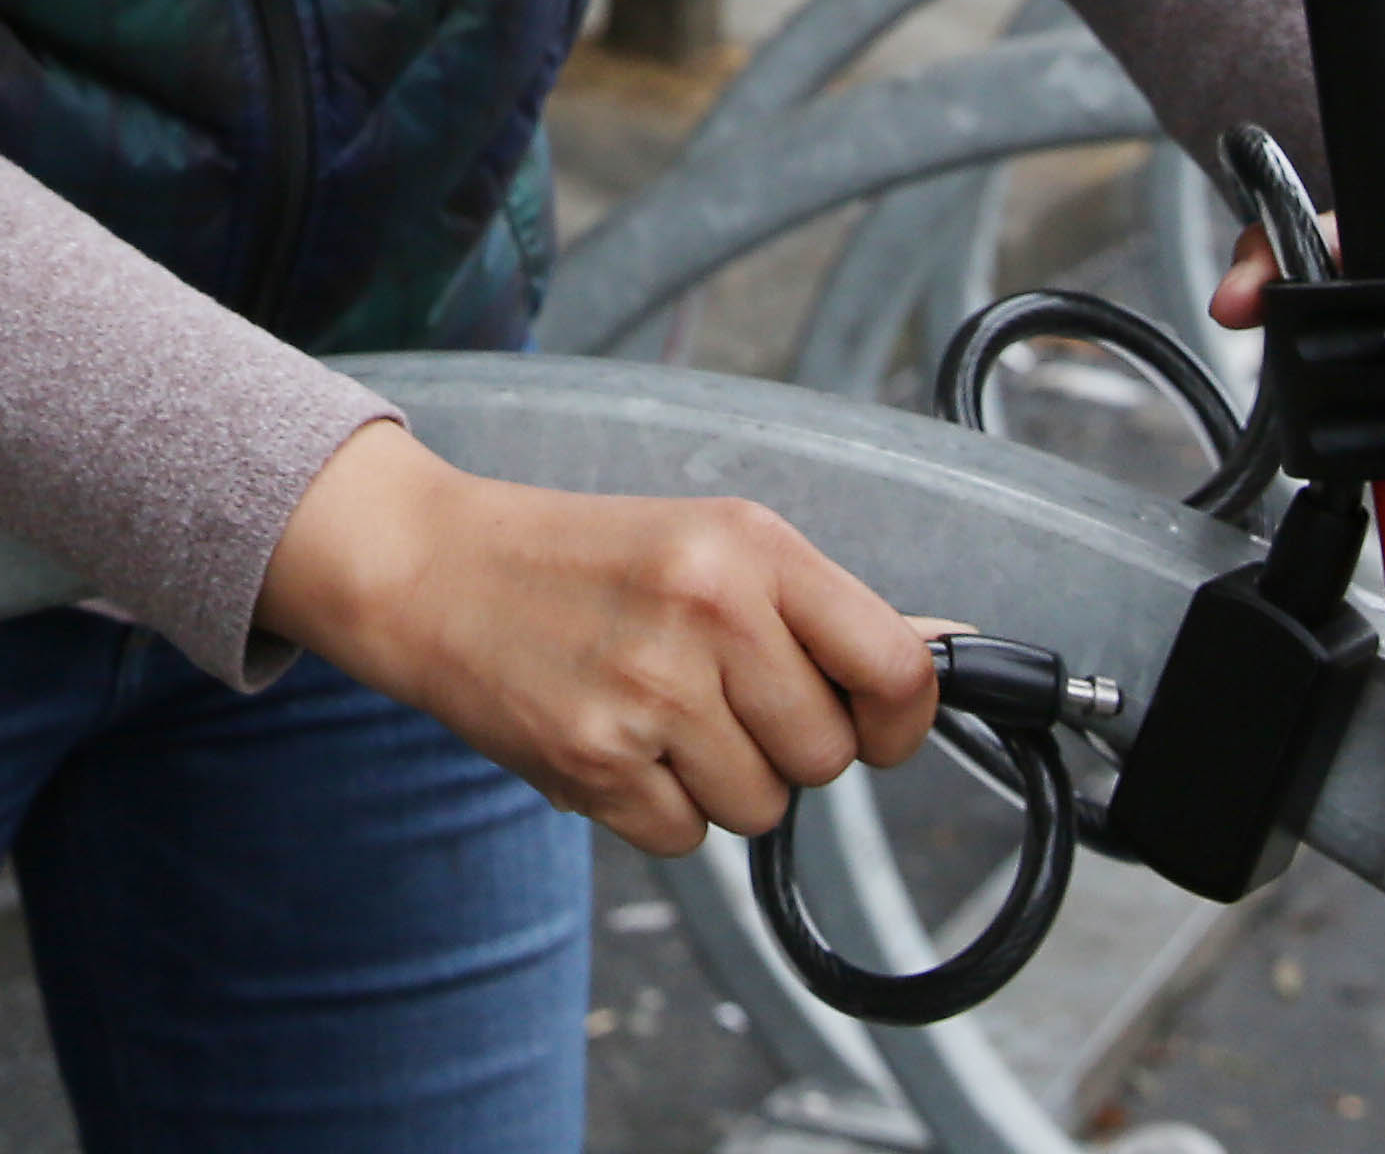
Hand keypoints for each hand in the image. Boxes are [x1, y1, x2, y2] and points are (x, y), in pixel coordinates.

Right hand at [257, 421, 938, 855]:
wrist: (434, 570)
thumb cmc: (583, 559)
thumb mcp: (711, 545)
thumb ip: (825, 610)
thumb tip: (950, 652)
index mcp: (749, 546)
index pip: (897, 667)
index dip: (899, 718)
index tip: (873, 722)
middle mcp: (706, 613)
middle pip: (827, 757)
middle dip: (784, 746)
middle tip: (717, 697)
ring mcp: (647, 692)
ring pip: (758, 807)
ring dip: (717, 781)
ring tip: (655, 712)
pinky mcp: (593, 762)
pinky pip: (683, 839)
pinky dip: (655, 809)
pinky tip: (613, 740)